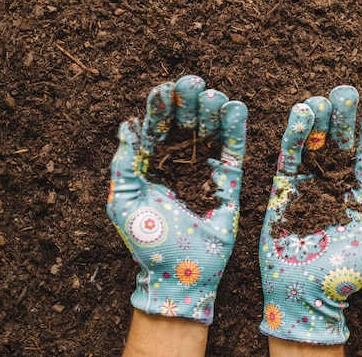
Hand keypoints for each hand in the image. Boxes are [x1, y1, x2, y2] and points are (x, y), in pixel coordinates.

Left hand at [107, 75, 247, 324]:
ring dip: (212, 108)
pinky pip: (233, 149)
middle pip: (185, 118)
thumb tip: (127, 124)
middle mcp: (180, 158)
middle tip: (194, 84)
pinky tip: (236, 108)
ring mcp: (205, 167)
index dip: (161, 104)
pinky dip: (236, 129)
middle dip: (189, 98)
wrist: (182, 277)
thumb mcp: (126, 203)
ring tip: (214, 96)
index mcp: (153, 161)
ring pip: (210, 128)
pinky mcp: (228, 179)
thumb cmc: (149, 243)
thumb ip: (125, 166)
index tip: (166, 88)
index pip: (157, 124)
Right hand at [259, 86, 361, 343]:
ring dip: (319, 119)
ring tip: (323, 99)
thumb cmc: (346, 279)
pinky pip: (288, 155)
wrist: (303, 297)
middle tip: (346, 91)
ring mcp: (308, 183)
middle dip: (344, 114)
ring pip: (314, 141)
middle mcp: (335, 182)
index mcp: (360, 193)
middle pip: (340, 140)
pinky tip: (300, 114)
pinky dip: (293, 134)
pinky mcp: (284, 188)